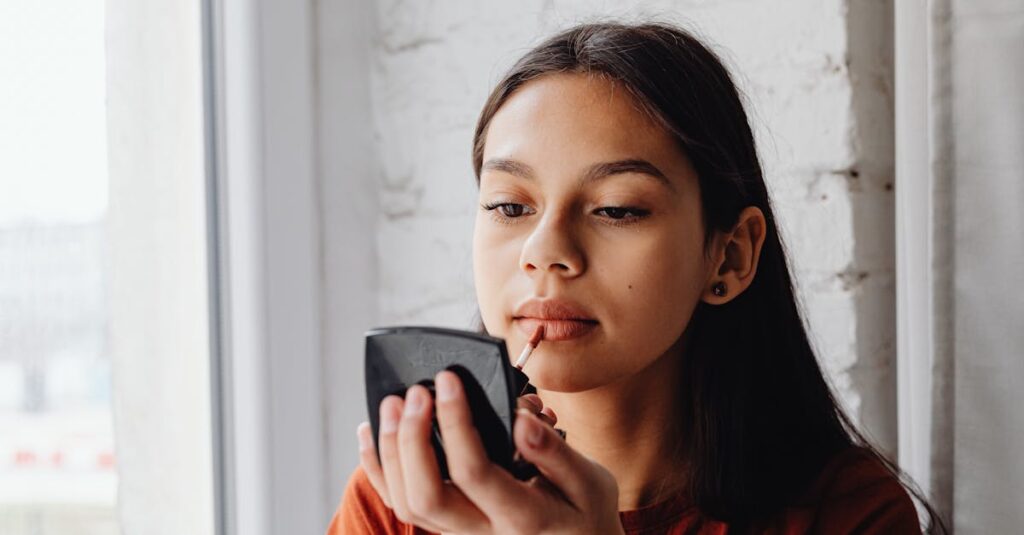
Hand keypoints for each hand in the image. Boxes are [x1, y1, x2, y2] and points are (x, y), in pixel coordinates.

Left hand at [356, 370, 623, 534]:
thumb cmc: (585, 514)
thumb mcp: (590, 482)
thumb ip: (555, 453)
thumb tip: (520, 419)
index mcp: (522, 517)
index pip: (475, 472)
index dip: (455, 422)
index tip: (450, 380)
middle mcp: (483, 531)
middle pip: (427, 496)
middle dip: (411, 439)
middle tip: (415, 392)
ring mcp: (461, 533)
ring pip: (407, 504)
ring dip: (391, 451)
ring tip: (393, 403)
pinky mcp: (450, 526)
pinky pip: (402, 504)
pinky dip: (378, 468)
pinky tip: (372, 432)